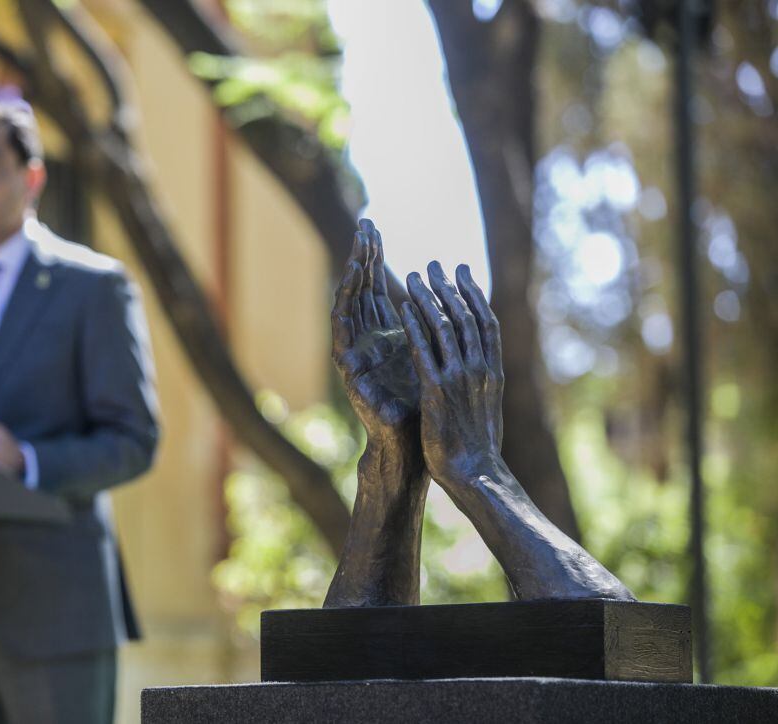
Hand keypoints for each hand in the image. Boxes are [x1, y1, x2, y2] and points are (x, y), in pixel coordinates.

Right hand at [331, 219, 421, 448]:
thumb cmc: (426, 407)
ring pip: (349, 305)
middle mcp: (369, 340)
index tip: (376, 230)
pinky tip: (349, 282)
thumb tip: (447, 297)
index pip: (378, 288)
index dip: (375, 259)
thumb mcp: (434, 357)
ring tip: (357, 247)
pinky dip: (346, 305)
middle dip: (363, 257)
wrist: (414, 445)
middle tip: (364, 225)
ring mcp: (357, 354)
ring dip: (352, 275)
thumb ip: (432, 328)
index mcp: (389, 335)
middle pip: (362, 290)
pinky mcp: (350, 371)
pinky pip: (343, 331)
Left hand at [400, 261, 503, 486]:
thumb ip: (481, 382)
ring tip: (413, 275)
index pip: (486, 322)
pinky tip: (402, 306)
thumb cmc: (478, 447)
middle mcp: (479, 368)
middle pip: (464, 316)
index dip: (473, 294)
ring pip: (443, 326)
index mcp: (493, 370)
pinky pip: (423, 348)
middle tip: (435, 264)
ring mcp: (459, 377)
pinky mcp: (437, 389)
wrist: (475, 473)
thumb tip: (482, 366)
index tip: (463, 272)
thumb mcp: (486, 406)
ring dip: (427, 297)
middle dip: (449, 287)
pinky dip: (413, 323)